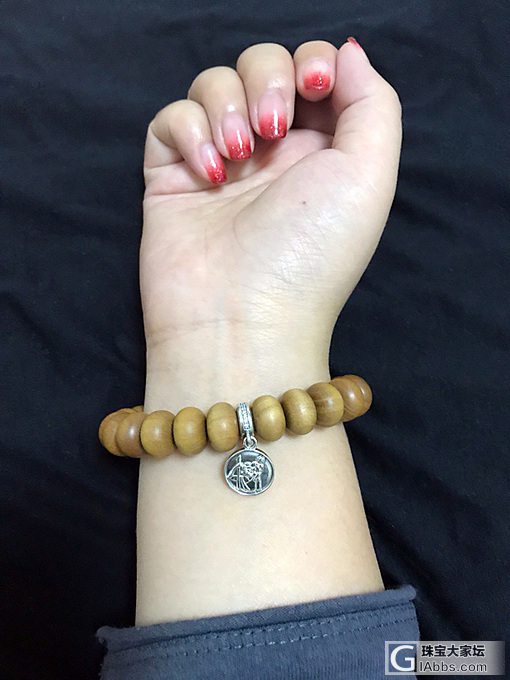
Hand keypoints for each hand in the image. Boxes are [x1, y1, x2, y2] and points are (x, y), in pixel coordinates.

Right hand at [140, 39, 401, 401]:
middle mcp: (273, 154)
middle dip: (266, 78)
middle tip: (272, 127)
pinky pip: (169, 120)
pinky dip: (186, 132)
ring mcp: (221, 165)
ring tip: (236, 156)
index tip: (314, 88)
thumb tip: (345, 54)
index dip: (311, 63)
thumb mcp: (369, 176)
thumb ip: (373, 103)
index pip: (314, 73)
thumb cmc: (311, 256)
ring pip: (213, 85)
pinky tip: (207, 174)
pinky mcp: (173, 179)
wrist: (241, 319)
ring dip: (225, 104)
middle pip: (261, 66)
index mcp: (322, 152)